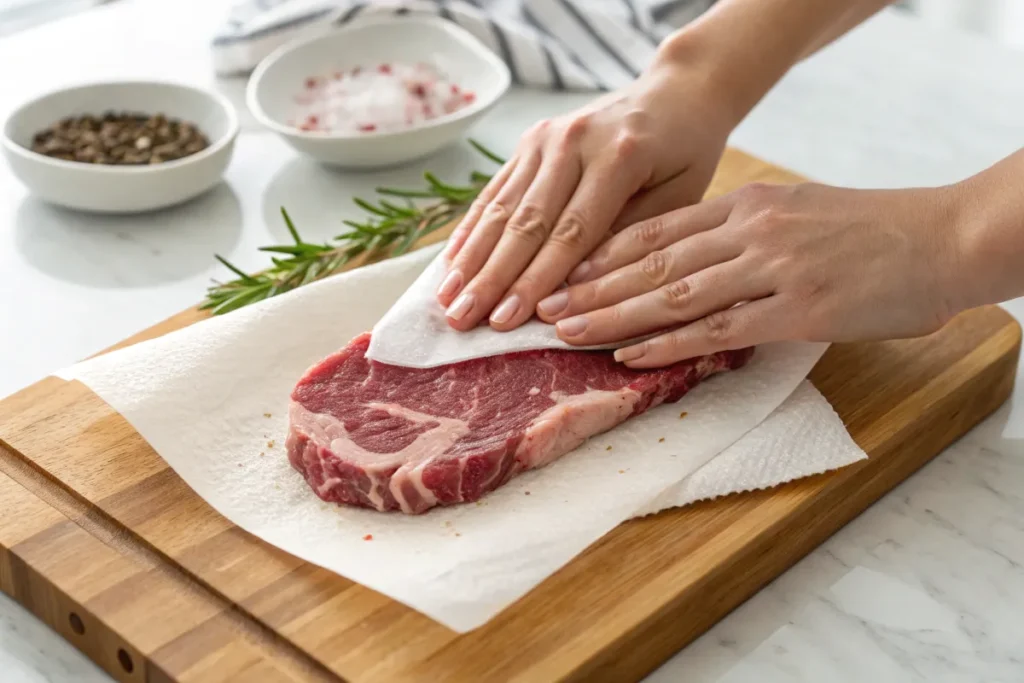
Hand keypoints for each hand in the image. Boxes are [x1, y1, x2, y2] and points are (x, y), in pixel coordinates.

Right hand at [436, 54, 735, 331]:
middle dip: (490, 277)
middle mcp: (573, 142)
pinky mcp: (530, 139)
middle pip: (525, 222)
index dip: (534, 280)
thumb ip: (629, 238)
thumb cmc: (686, 155)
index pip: (569, 232)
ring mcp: (546, 137)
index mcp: (619, 156)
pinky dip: (472, 228)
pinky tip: (452, 261)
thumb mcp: (679, 198)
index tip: (506, 321)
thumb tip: (573, 288)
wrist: (678, 92)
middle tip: (462, 319)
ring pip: (502, 207)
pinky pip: (496, 189)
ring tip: (447, 300)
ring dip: (471, 258)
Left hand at [534, 181, 966, 367]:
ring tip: (567, 332)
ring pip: (675, 295)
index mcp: (748, 204)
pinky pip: (718, 330)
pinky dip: (668, 344)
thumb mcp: (797, 211)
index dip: (605, 252)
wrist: (942, 240)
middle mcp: (751, 231)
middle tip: (543, 306)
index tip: (563, 270)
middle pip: (653, 262)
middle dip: (591, 286)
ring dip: (614, 315)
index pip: (659, 229)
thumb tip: (697, 262)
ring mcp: (773, 269)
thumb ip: (744, 233)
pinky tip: (630, 355)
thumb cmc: (871, 230)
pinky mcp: (798, 311)